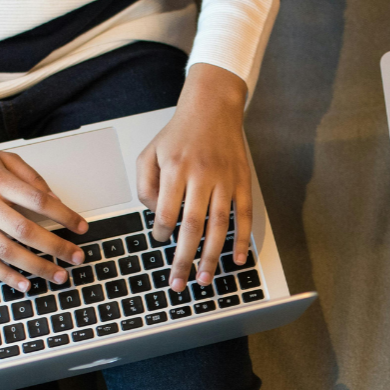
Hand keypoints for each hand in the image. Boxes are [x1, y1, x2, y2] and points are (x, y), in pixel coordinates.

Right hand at [0, 134, 88, 290]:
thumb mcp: (2, 158)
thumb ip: (30, 177)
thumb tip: (55, 199)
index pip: (39, 201)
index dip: (64, 215)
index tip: (82, 227)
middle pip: (26, 230)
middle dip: (56, 247)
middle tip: (78, 257)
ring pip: (6, 251)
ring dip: (36, 267)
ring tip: (59, 275)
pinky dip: (5, 276)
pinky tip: (25, 284)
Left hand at [137, 63, 253, 291]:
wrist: (213, 107)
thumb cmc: (179, 133)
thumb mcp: (149, 152)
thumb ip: (145, 186)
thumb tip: (157, 216)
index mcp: (175, 168)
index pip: (167, 211)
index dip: (161, 232)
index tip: (159, 240)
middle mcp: (201, 175)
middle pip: (193, 226)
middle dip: (184, 258)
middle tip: (178, 283)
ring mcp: (225, 179)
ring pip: (219, 225)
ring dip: (211, 256)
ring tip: (204, 279)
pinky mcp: (242, 181)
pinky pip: (244, 215)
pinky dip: (242, 239)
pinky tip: (237, 259)